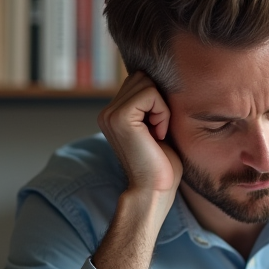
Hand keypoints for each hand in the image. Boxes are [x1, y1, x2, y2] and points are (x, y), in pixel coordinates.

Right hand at [96, 71, 181, 197]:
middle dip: (159, 100)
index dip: (157, 100)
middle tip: (159, 130)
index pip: (139, 81)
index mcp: (113, 114)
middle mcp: (107, 112)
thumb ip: (150, 106)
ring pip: (146, 83)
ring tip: (158, 132)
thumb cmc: (161, 165)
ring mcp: (110, 114)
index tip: (159, 128)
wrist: (153, 191)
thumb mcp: (155, 128)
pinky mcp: (119, 117)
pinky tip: (158, 134)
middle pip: (142, 77)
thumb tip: (159, 79)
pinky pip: (150, 94)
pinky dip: (162, 112)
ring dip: (161, 107)